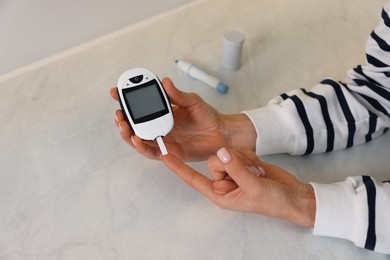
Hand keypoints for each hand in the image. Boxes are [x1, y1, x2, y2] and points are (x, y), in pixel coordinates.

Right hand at [110, 77, 256, 160]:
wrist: (222, 133)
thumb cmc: (207, 117)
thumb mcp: (192, 101)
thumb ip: (177, 95)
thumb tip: (165, 82)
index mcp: (162, 112)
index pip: (141, 106)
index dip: (127, 100)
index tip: (115, 92)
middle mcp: (159, 126)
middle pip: (135, 125)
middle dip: (123, 119)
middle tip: (118, 113)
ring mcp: (163, 140)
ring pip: (138, 139)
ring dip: (128, 134)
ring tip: (123, 126)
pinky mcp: (169, 152)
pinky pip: (151, 151)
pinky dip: (142, 147)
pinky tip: (137, 139)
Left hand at [162, 147, 315, 226]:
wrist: (292, 196)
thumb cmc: (272, 201)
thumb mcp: (252, 187)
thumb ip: (235, 168)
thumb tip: (221, 152)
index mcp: (220, 194)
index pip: (193, 179)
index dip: (179, 168)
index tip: (165, 156)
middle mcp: (223, 182)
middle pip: (214, 160)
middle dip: (233, 161)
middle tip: (250, 172)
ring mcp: (232, 171)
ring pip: (226, 152)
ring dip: (243, 159)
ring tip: (256, 171)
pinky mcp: (241, 162)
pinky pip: (237, 150)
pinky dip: (249, 156)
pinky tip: (258, 166)